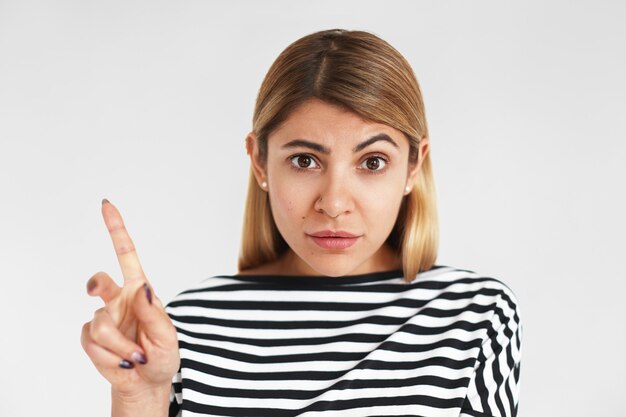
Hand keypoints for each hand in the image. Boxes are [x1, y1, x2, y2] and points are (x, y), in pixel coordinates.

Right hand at [81, 200, 179, 396]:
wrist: (147, 382)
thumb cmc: (163, 355)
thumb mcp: (167, 335)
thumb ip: (153, 313)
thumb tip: (142, 288)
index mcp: (140, 291)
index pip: (126, 255)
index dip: (116, 229)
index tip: (106, 204)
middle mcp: (119, 299)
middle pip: (98, 281)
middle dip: (95, 284)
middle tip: (95, 291)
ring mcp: (104, 318)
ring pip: (99, 323)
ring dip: (119, 345)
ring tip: (136, 356)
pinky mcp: (90, 338)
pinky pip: (91, 342)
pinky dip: (109, 356)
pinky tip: (121, 361)